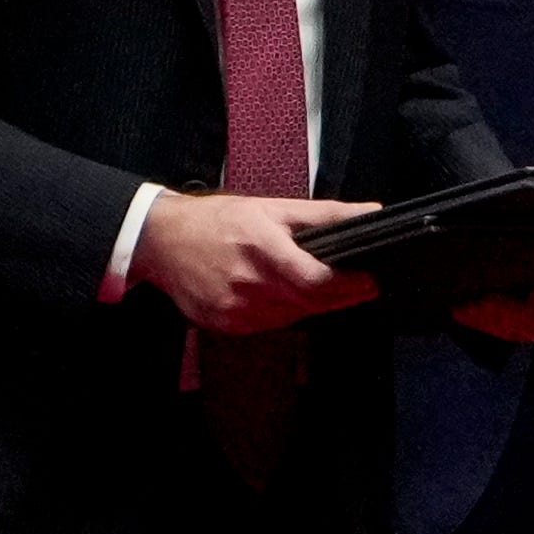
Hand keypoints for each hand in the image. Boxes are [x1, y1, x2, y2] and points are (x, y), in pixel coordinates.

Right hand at [131, 191, 378, 332]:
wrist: (162, 240)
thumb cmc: (220, 220)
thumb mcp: (273, 207)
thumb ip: (325, 215)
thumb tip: (370, 213)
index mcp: (262, 249)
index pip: (315, 281)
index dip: (349, 286)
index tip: (371, 281)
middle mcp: (247, 284)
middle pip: (309, 302)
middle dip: (338, 296)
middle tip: (359, 285)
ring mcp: (233, 309)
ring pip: (291, 317)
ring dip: (310, 304)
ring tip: (315, 284)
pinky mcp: (223, 324)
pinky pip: (268, 325)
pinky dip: (282, 312)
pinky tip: (281, 295)